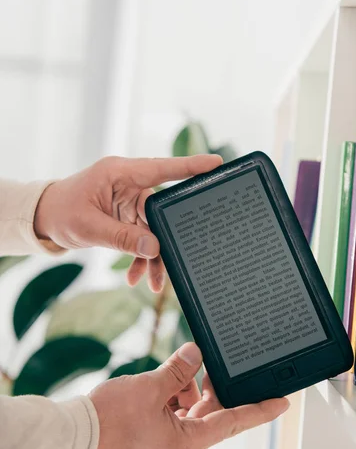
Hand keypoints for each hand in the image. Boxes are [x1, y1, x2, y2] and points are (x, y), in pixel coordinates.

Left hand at [33, 154, 221, 291]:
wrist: (44, 218)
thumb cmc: (61, 212)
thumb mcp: (88, 227)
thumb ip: (121, 237)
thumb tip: (155, 248)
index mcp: (120, 174)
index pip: (162, 168)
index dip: (190, 166)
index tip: (217, 164)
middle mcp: (129, 185)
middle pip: (161, 209)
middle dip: (168, 237)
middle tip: (182, 256)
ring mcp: (129, 203)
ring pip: (154, 230)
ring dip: (154, 256)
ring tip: (155, 284)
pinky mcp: (126, 218)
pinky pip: (142, 239)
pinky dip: (141, 258)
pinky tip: (136, 277)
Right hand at [89, 343, 289, 448]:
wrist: (73, 436)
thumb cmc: (109, 420)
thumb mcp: (149, 387)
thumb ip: (177, 370)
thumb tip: (196, 354)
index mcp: (188, 441)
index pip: (235, 421)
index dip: (261, 410)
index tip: (283, 402)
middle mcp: (181, 443)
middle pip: (211, 410)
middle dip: (210, 385)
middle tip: (212, 362)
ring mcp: (165, 438)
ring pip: (190, 406)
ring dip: (185, 385)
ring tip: (173, 370)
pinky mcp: (152, 431)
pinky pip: (172, 407)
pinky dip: (170, 391)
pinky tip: (160, 377)